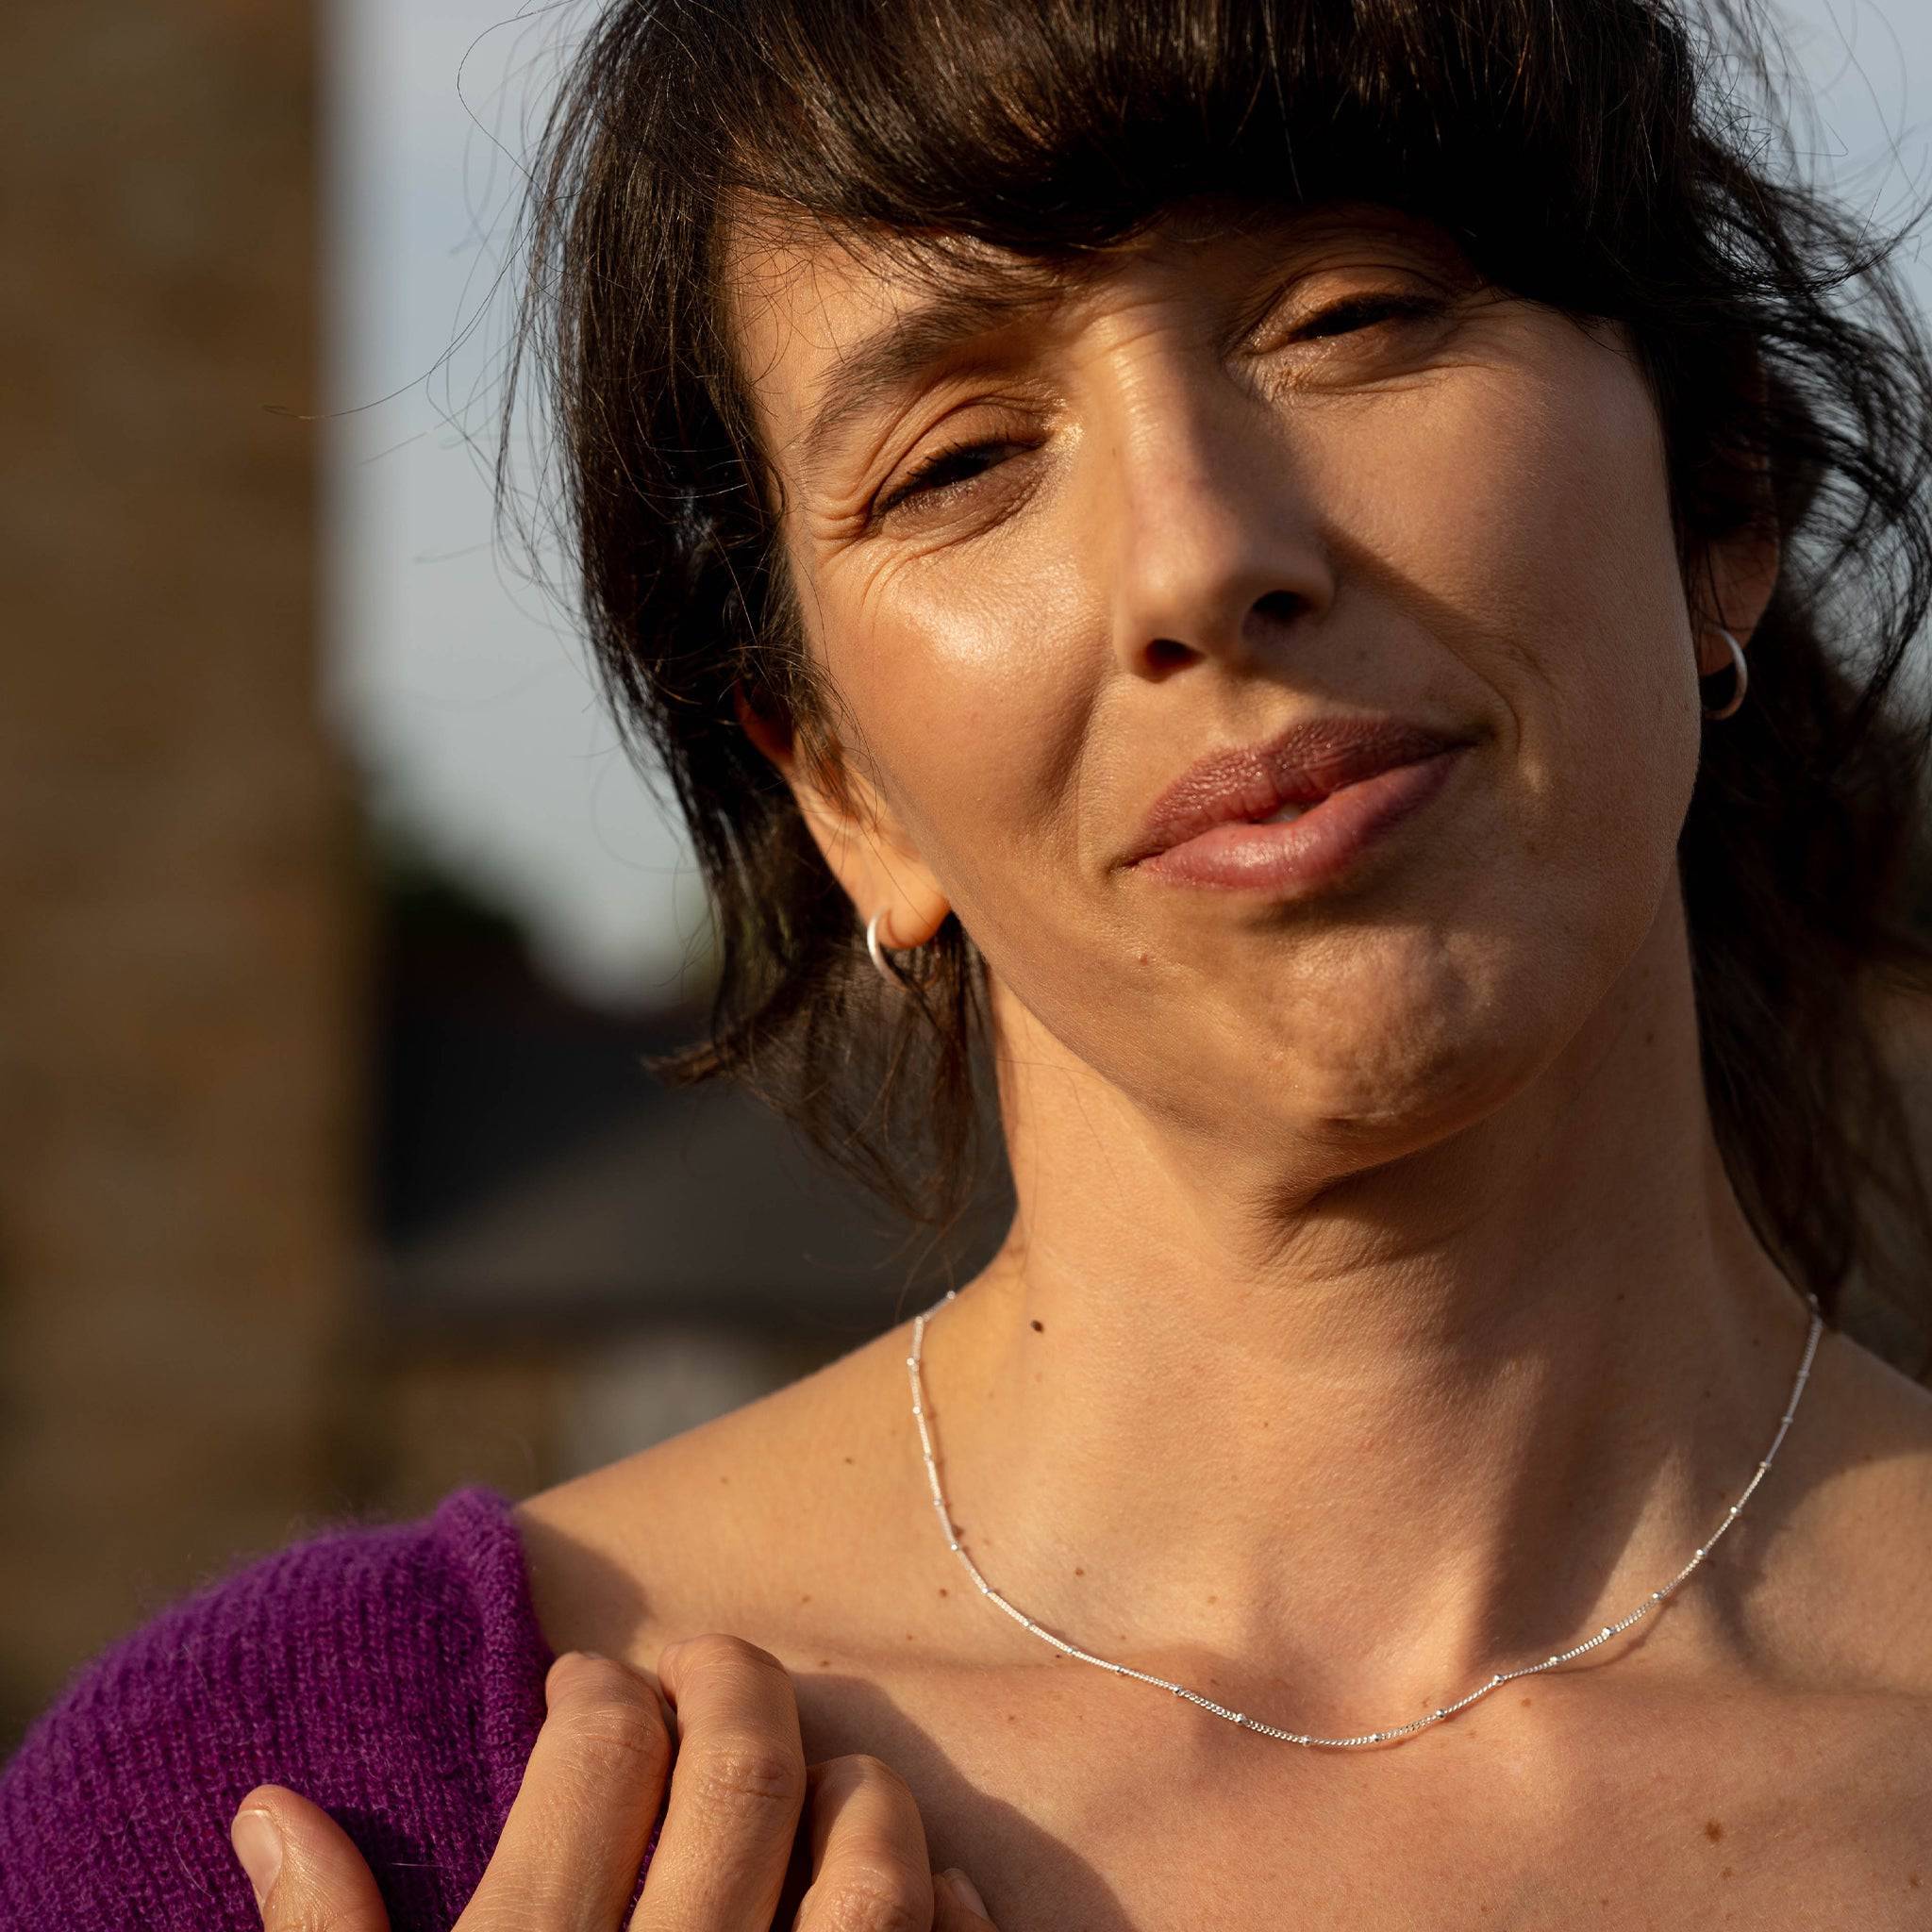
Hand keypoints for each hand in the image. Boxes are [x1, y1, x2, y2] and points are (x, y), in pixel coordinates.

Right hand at [229, 1637, 996, 1929]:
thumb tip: (272, 1808)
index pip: (596, 1757)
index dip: (596, 1692)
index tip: (587, 1685)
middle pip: (743, 1773)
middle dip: (730, 1684)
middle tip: (704, 1670)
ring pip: (871, 1858)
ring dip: (854, 1788)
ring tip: (813, 1778)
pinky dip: (943, 1906)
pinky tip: (915, 1886)